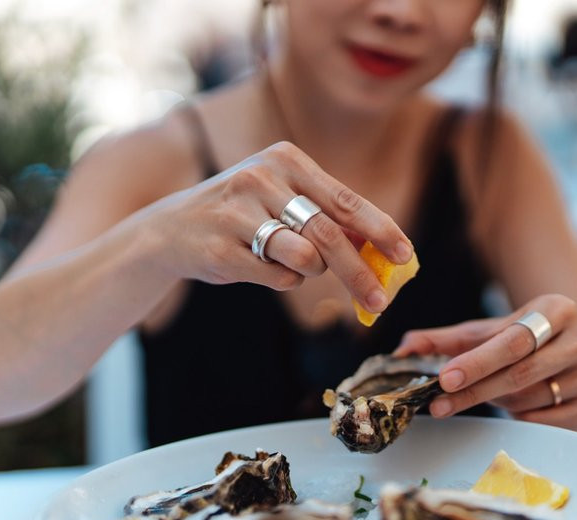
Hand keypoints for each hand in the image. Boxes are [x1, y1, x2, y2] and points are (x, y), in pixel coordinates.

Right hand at [149, 141, 412, 312]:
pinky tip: (259, 265)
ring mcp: (238, 213)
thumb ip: (328, 216)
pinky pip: (276, 277)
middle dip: (359, 273)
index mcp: (285, 160)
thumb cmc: (243, 214)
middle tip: (380, 302)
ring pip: (304, 259)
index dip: (380, 230)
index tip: (405, 254)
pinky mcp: (221, 248)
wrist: (171, 229)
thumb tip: (382, 249)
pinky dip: (281, 280)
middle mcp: (261, 179)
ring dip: (309, 272)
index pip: (346, 200)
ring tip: (291, 262)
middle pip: (329, 235)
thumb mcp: (283, 198)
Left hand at [393, 294, 576, 429]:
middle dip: (475, 389)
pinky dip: (521, 416)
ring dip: (498, 401)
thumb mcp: (490, 333)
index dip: (476, 362)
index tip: (443, 378)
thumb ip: (447, 340)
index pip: (512, 340)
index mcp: (558, 309)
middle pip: (521, 372)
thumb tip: (403, 349)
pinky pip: (545, 421)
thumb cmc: (527, 341)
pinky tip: (513, 405)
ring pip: (530, 398)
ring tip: (487, 393)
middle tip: (439, 403)